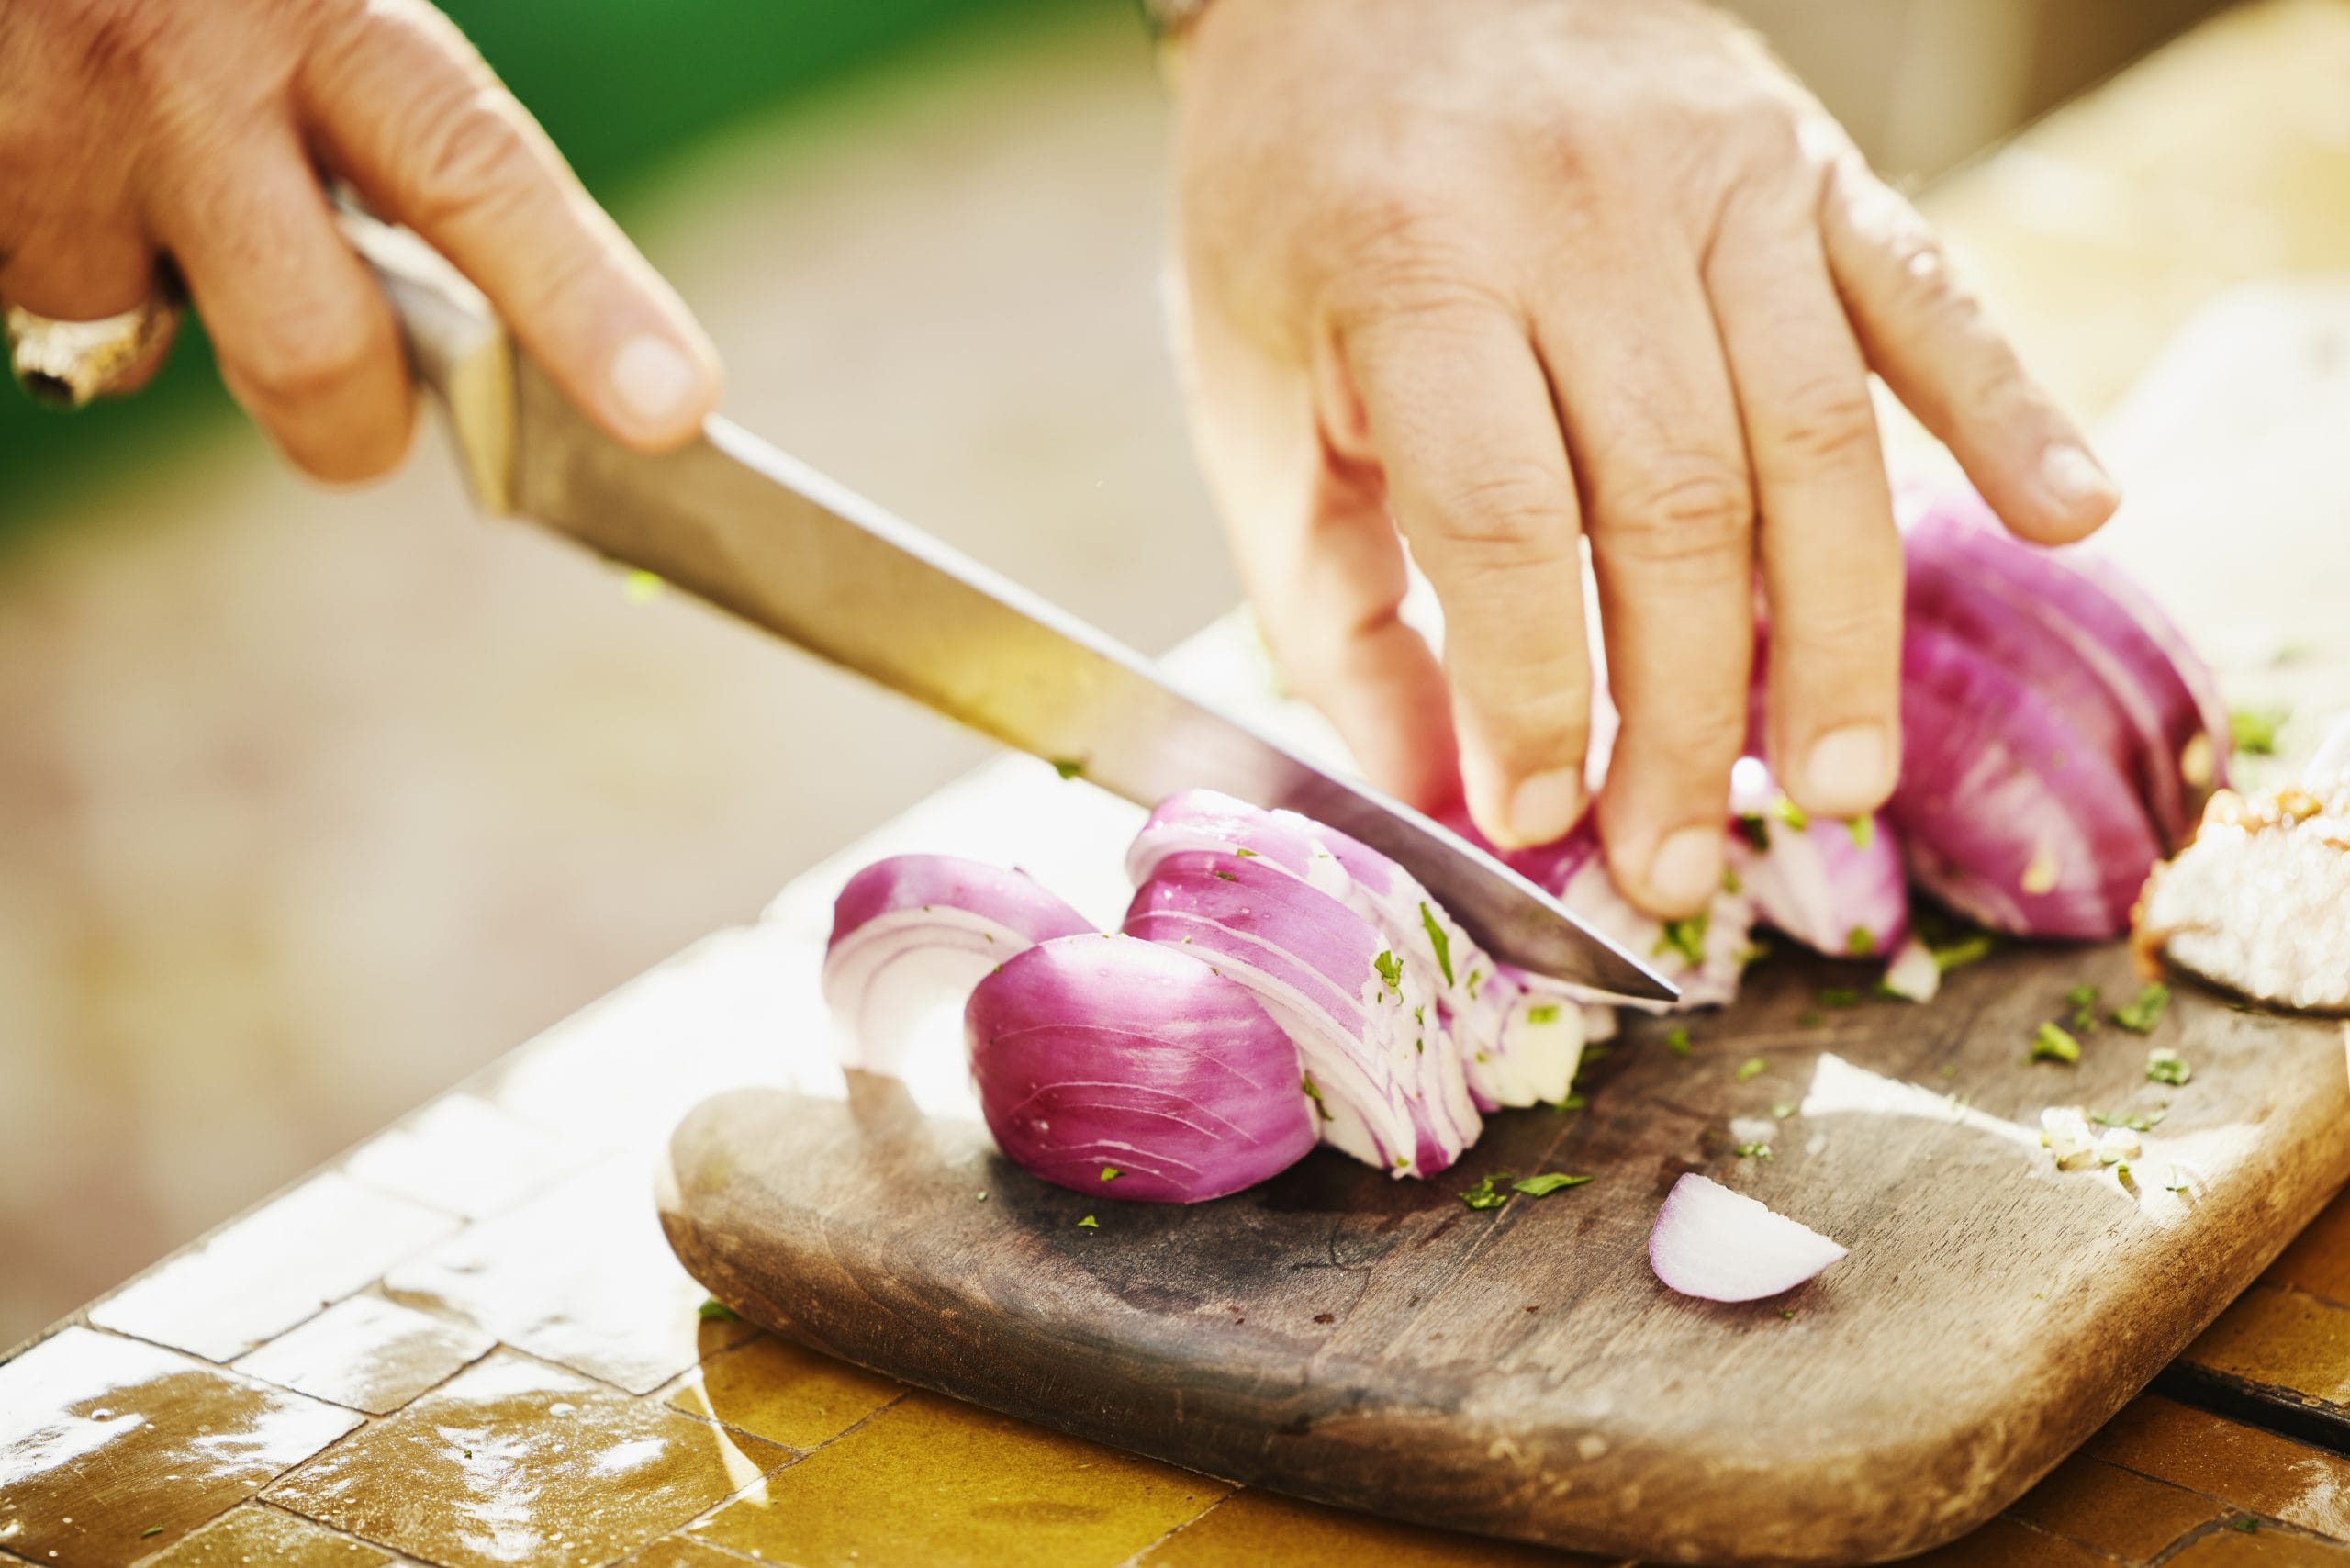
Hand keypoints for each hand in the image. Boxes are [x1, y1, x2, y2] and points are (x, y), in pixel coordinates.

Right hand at [0, 0, 718, 479]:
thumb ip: (393, 128)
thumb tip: (481, 333)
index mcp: (331, 15)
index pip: (477, 175)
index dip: (582, 302)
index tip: (673, 410)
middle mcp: (187, 76)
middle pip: (316, 351)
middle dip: (350, 425)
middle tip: (365, 414)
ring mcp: (48, 135)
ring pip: (133, 324)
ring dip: (147, 280)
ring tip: (134, 153)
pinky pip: (26, 278)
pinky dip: (57, 236)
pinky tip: (48, 133)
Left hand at [1169, 0, 2118, 914]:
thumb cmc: (1293, 204)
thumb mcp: (1248, 397)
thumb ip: (1329, 604)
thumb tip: (1434, 793)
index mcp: (1411, 266)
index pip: (1501, 522)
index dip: (1533, 694)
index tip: (1541, 818)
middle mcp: (1579, 211)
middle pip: (1676, 505)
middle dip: (1688, 714)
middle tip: (1687, 860)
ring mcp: (1713, 174)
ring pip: (1814, 434)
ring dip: (1840, 631)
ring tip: (1843, 780)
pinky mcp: (1803, 158)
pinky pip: (1925, 292)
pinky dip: (2009, 407)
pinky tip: (2069, 516)